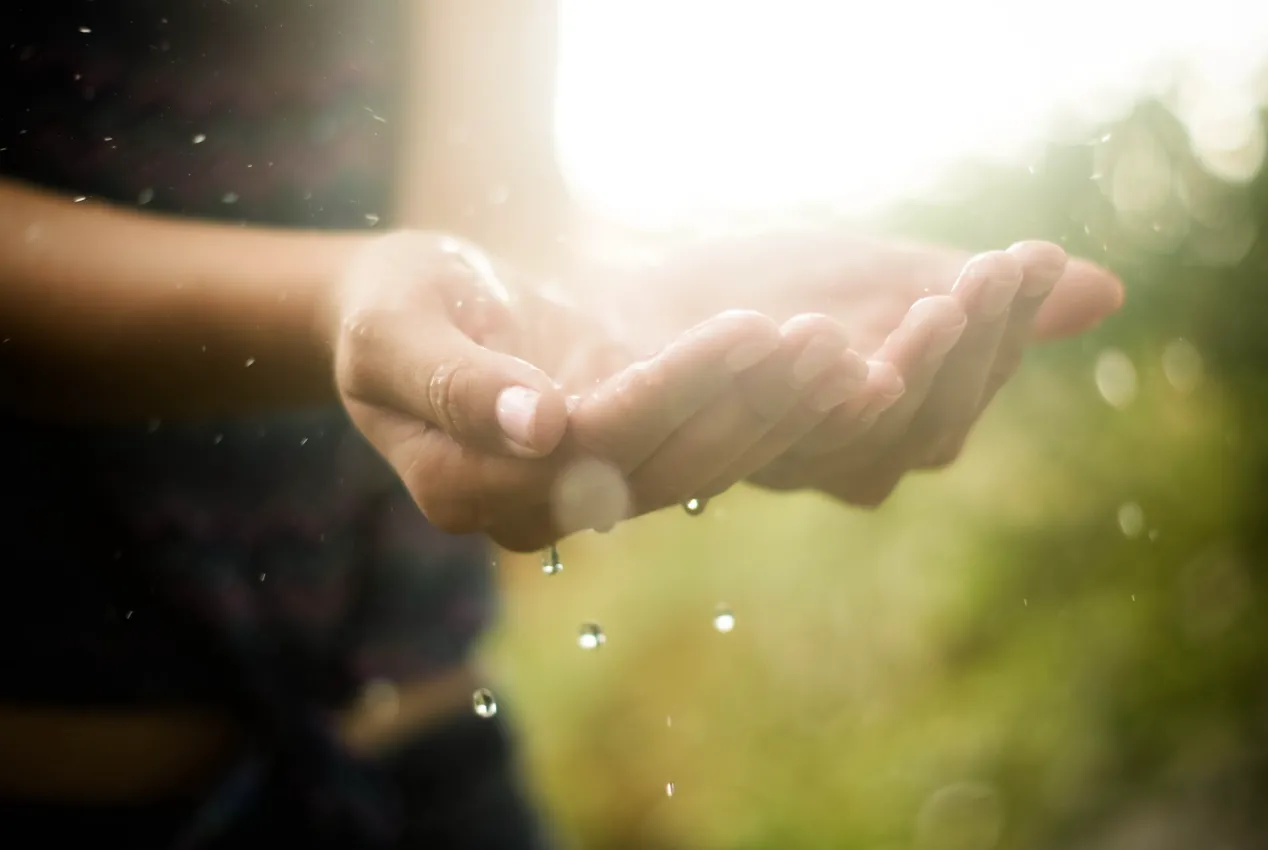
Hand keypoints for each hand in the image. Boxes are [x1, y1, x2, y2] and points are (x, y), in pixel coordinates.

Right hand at [329, 231, 822, 550]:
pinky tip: (824, 371)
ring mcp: (581, 492)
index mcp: (467, 488)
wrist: (405, 312)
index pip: (593, 444)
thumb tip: (539, 427)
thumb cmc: (383, 308)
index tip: (750, 328)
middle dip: (747, 402)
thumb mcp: (392, 332)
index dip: (676, 390)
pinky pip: (701, 447)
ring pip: (696, 465)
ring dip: (773, 412)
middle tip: (823, 338)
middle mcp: (532, 509)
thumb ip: (453, 382)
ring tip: (840, 351)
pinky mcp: (621, 460)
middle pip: (661, 465)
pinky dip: (763, 412)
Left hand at [598, 231, 1123, 504]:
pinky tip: (798, 329)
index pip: (957, 400)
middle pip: (914, 429)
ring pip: (835, 437)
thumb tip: (1107, 289)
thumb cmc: (765, 290)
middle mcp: (825, 464)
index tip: (1029, 261)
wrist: (628, 296)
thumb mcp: (880, 280)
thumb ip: (971, 299)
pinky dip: (768, 384)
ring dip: (891, 369)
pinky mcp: (665, 448)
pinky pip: (728, 432)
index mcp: (881, 433)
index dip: (1000, 339)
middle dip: (962, 351)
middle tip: (990, 273)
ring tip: (929, 297)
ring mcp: (751, 459)